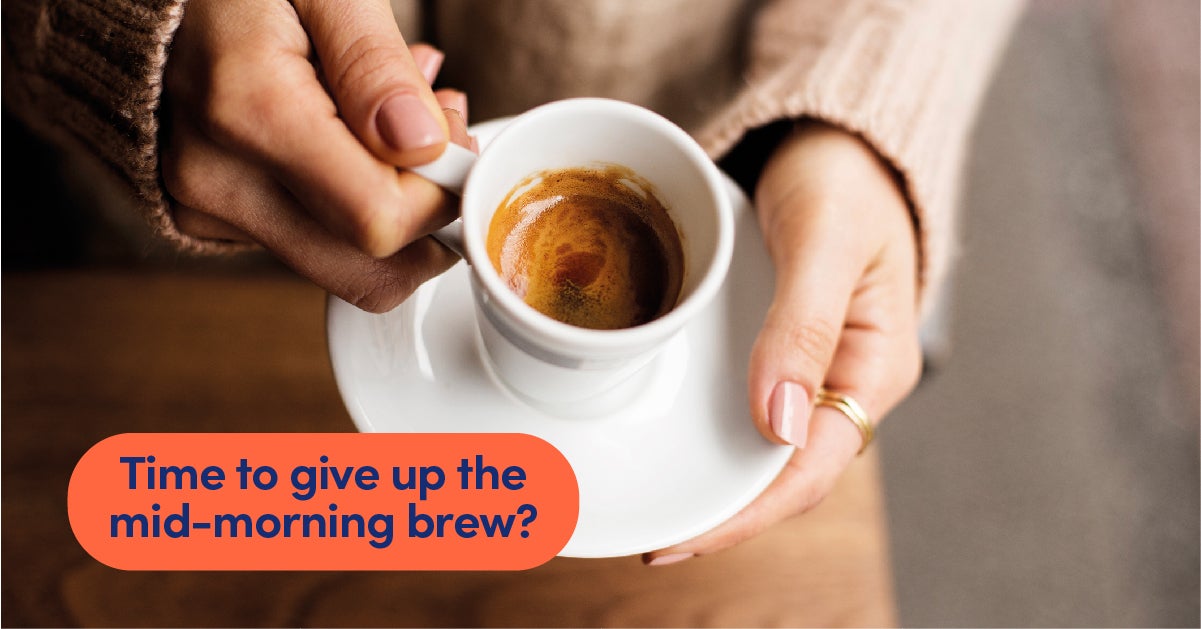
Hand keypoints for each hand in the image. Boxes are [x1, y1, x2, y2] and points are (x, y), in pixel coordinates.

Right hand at [161, 0, 473, 311]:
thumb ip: (374, 63)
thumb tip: (422, 145)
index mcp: (250, 113)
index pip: (380, 219)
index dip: (441, 192)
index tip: (456, 139)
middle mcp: (219, 179)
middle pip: (368, 270)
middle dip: (427, 215)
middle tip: (439, 136)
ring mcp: (207, 208)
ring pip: (345, 266)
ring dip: (393, 209)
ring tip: (394, 122)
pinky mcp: (209, 220)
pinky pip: (311, 245)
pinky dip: (348, 203)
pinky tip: (349, 137)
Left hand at [644, 120, 922, 563]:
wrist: (835, 137)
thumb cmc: (844, 176)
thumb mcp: (825, 239)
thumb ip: (803, 325)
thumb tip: (775, 424)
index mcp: (872, 367)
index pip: (810, 469)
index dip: (747, 514)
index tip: (683, 539)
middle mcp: (842, 382)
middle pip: (782, 474)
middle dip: (722, 515)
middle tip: (651, 538)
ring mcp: (810, 369)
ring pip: (761, 448)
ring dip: (712, 482)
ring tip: (651, 505)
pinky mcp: (779, 350)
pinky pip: (746, 408)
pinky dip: (709, 434)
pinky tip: (668, 441)